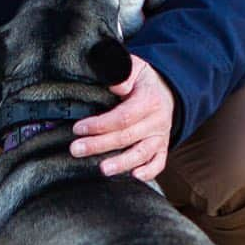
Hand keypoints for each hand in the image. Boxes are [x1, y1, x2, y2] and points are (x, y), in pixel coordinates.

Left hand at [69, 53, 173, 180]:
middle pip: (127, 137)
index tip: (78, 128)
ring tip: (102, 169)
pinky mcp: (162, 147)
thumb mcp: (134, 67)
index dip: (100, 124)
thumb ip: (124, 74)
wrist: (168, 89)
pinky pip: (159, 163)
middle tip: (76, 149)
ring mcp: (161, 136)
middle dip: (99, 145)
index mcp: (149, 100)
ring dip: (122, 163)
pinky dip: (149, 172)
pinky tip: (134, 176)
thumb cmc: (143, 79)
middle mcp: (157, 120)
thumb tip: (114, 85)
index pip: (122, 117)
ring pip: (142, 153)